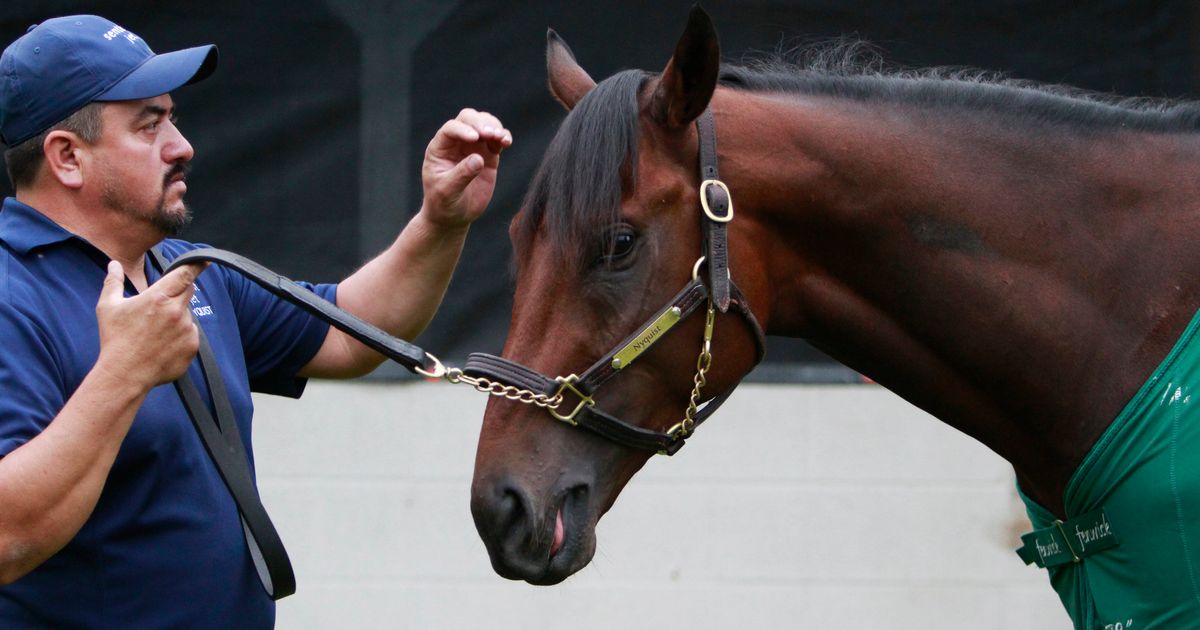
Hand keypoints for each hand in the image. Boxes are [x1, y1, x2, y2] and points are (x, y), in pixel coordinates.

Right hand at [94, 260, 206, 388]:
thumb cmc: (115, 339)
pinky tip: (162, 345)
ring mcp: (187, 329)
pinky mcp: (192, 346)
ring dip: (176, 317)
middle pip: (187, 291)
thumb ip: (113, 282)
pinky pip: (191, 334)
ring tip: (154, 333)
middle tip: (158, 308)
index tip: (206, 261)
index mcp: (158, 298)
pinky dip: (181, 336)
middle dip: (177, 293)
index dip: (197, 265)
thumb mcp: (108, 307)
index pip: (184, 274)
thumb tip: (114, 264)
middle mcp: (177, 311)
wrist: (125, 374)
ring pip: (187, 314)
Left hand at [420, 108, 512, 228]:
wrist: (453, 217)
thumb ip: (461, 175)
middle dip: (480, 122)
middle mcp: (456, 143)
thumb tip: (478, 159)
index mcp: (440, 148)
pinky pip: (497, 139)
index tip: (475, 138)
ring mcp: (473, 147)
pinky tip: (506, 142)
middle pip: (468, 118)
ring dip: (494, 127)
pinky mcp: (488, 155)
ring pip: (485, 124)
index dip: (463, 129)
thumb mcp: (448, 192)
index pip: (451, 129)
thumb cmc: (444, 204)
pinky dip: (503, 137)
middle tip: (490, 134)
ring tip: (501, 139)